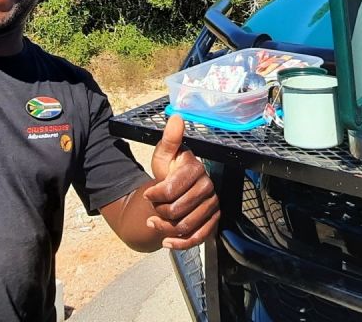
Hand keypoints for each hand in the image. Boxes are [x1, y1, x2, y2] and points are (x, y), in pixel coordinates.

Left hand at [143, 115, 218, 249]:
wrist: (175, 192)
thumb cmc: (169, 172)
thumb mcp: (163, 156)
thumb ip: (169, 139)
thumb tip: (176, 117)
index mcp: (195, 168)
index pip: (172, 189)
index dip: (155, 195)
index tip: (148, 195)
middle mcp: (207, 186)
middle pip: (177, 210)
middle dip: (160, 212)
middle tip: (154, 209)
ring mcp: (212, 205)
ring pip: (186, 226)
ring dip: (165, 229)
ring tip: (156, 223)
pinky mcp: (213, 221)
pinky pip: (198, 237)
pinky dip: (180, 244)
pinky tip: (167, 242)